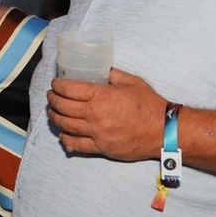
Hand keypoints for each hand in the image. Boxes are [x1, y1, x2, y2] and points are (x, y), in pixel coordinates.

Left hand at [47, 68, 165, 160]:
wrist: (164, 130)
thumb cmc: (149, 105)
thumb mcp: (132, 82)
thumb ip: (113, 75)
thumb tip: (103, 69)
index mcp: (101, 96)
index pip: (69, 89)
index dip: (58, 85)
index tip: (55, 84)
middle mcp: (95, 114)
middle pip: (63, 107)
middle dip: (53, 100)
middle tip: (51, 96)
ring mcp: (97, 133)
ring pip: (66, 125)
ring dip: (55, 118)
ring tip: (52, 112)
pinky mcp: (101, 147)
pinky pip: (77, 145)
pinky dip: (66, 139)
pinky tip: (63, 135)